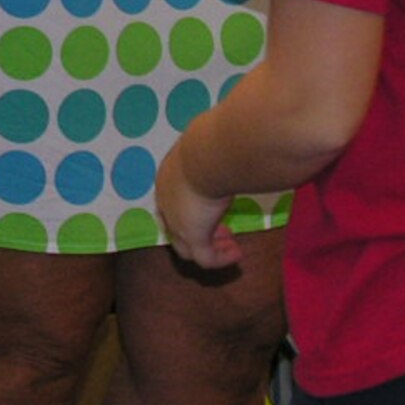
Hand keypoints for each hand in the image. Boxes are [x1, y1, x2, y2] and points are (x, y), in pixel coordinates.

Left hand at [155, 145, 241, 268]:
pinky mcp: (193, 236)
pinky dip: (221, 259)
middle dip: (201, 232)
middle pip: (177, 228)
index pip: (171, 203)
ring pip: (189, 248)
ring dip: (212, 248)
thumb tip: (224, 148)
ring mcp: (177, 222)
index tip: (212, 211)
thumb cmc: (208, 144)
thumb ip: (210, 156)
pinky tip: (238, 253)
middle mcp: (166, 202)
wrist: (207, 153)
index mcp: (167, 178)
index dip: (191, 211)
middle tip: (224, 233)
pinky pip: (206, 258)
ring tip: (233, 247)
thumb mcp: (205, 149)